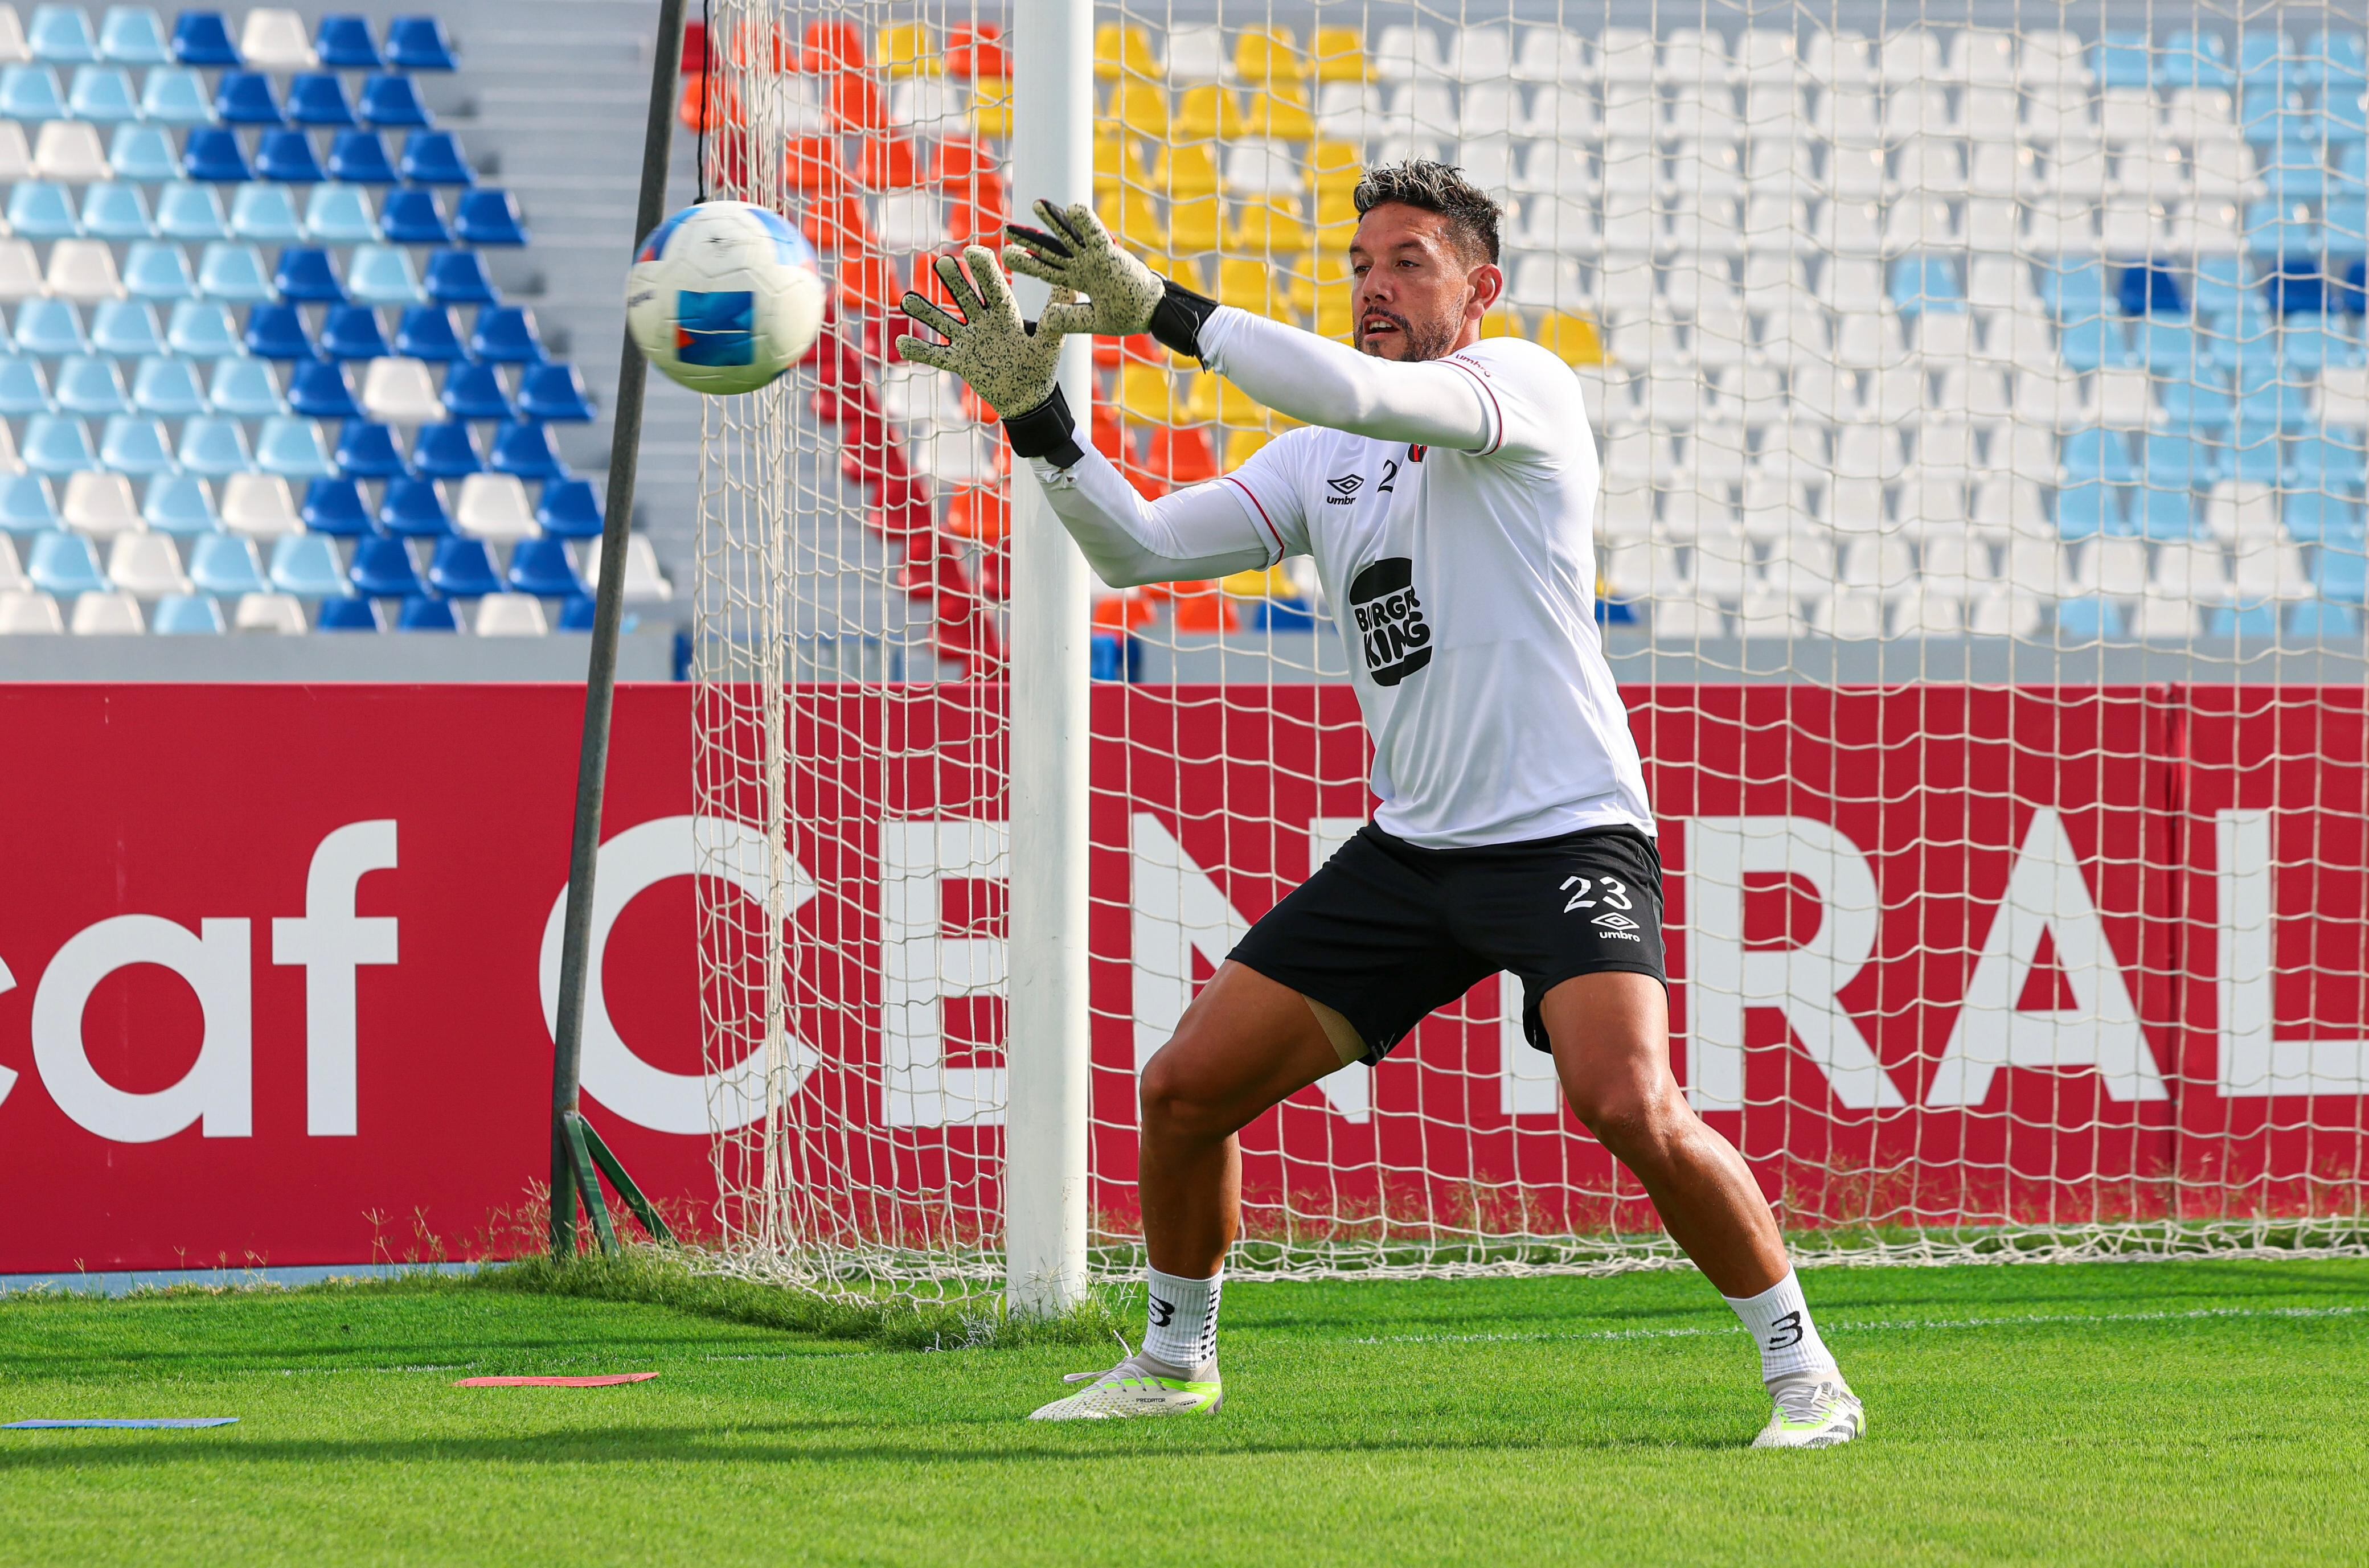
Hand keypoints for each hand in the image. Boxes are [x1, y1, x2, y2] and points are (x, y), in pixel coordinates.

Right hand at [894, 246, 1072, 418]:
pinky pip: (936, 355)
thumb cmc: (1040, 367)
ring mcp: (968, 341)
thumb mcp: (1051, 340)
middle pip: (965, 298)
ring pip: (944, 322)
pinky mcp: (959, 362)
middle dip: (954, 282)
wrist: (1027, 399)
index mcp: (1005, 314)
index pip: (993, 288)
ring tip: (908, 299)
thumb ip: (1057, 313)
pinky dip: (920, 350)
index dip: (984, 271)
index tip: (974, 250)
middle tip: (942, 262)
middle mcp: (983, 322)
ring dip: (926, 311)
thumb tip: (1074, 283)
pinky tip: (901, 343)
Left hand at [1003, 199, 1168, 339]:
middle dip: (1030, 240)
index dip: (1028, 263)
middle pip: (1051, 250)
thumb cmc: (1127, 314)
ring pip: (1069, 236)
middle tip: (1007, 228)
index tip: (1007, 255)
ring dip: (1053, 220)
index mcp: (1077, 280)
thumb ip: (1071, 319)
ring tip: (1035, 205)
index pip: (1046, 269)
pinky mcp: (1111, 254)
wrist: (1152, 313)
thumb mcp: (1093, 321)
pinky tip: (1072, 207)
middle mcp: (1083, 265)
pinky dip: (1086, 222)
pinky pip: (1096, 235)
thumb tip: (1047, 318)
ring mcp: (1095, 257)